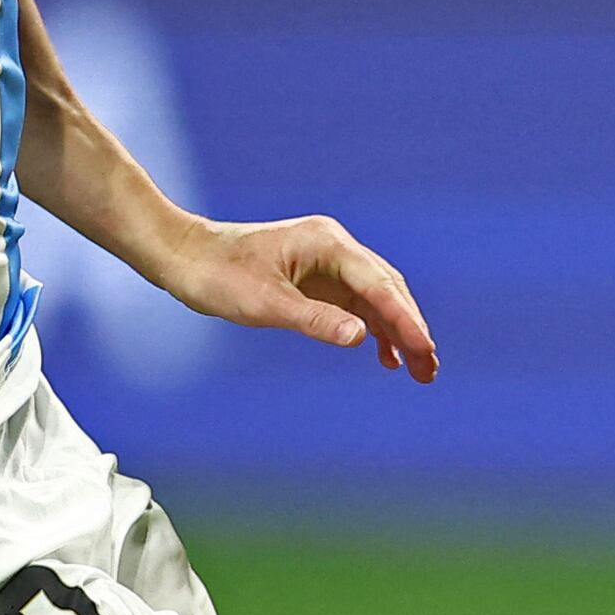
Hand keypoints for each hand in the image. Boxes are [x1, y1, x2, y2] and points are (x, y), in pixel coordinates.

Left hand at [155, 212, 438, 381]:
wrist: (185, 257)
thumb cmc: (219, 276)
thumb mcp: (266, 304)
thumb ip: (316, 320)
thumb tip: (362, 338)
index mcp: (328, 243)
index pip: (379, 285)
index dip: (405, 320)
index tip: (425, 350)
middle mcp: (334, 248)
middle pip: (387, 290)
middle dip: (410, 329)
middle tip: (429, 369)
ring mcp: (326, 262)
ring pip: (375, 298)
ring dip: (396, 332)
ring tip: (418, 370)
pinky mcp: (316, 277)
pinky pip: (355, 303)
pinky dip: (372, 327)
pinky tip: (383, 355)